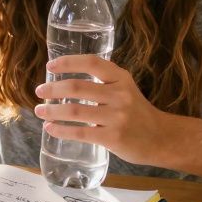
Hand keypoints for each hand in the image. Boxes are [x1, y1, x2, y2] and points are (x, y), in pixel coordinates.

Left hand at [33, 55, 168, 166]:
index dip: (68, 62)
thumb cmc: (137, 113)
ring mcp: (117, 117)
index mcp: (121, 78)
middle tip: (39, 92)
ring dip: (52, 111)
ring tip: (39, 111)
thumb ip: (102, 83)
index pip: (91, 62)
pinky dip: (61, 130)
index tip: (50, 66)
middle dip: (52, 89)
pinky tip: (50, 128)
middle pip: (77, 87)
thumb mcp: (125, 89)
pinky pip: (80, 133)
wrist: (162, 138)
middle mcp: (120, 95)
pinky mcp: (114, 138)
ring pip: (74, 111)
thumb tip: (63, 84)